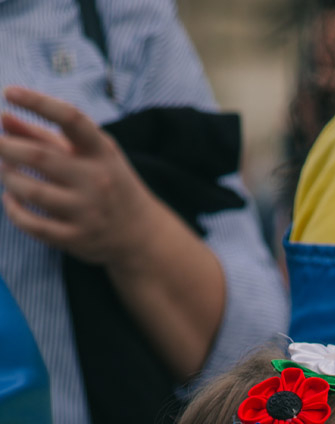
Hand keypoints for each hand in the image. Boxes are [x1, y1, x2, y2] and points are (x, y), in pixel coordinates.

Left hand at [0, 85, 161, 267]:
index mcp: (102, 152)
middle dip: (7, 147)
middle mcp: (96, 180)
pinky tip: (10, 199)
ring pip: (32, 192)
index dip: (38, 102)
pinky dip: (14, 211)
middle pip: (40, 157)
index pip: (70, 118)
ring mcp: (87, 212)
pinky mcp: (77, 238)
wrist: (140, 234)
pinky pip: (34, 226)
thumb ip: (45, 136)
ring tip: (4, 170)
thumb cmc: (108, 183)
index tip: (9, 93)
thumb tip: (3, 118)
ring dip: (9, 178)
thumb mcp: (88, 155)